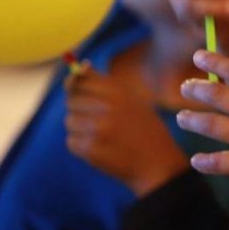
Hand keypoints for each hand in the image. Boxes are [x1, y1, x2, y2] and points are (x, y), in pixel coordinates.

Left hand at [64, 68, 188, 196]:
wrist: (158, 164)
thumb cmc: (147, 130)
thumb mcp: (133, 100)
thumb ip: (105, 84)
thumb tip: (81, 65)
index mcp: (119, 92)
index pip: (81, 81)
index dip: (75, 85)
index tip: (76, 90)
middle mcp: (107, 108)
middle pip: (71, 101)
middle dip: (79, 110)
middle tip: (97, 120)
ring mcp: (97, 129)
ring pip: (70, 122)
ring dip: (80, 129)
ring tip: (102, 136)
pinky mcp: (90, 149)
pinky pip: (71, 142)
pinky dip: (81, 145)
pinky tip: (100, 148)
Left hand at [178, 50, 228, 200]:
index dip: (216, 62)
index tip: (199, 56)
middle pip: (220, 94)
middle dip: (197, 88)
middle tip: (185, 87)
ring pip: (213, 125)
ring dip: (192, 120)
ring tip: (181, 117)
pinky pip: (220, 162)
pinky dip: (205, 162)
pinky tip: (196, 160)